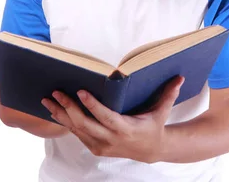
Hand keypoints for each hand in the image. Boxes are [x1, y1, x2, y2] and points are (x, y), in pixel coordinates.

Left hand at [41, 76, 184, 162]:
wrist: (150, 151)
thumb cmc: (154, 126)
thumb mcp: (162, 111)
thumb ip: (169, 94)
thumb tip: (180, 77)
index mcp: (125, 129)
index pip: (104, 116)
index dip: (92, 105)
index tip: (80, 91)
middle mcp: (110, 139)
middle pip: (84, 124)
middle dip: (68, 108)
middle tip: (56, 92)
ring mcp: (100, 145)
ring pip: (76, 129)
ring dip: (61, 114)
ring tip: (48, 99)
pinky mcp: (94, 147)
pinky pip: (76, 134)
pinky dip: (65, 122)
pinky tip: (54, 110)